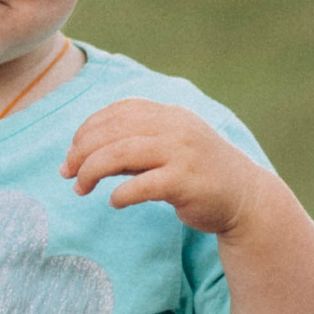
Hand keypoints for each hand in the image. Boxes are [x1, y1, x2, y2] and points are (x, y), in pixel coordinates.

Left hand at [61, 99, 265, 234]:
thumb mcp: (165, 150)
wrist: (245, 198)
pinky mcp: (186, 181)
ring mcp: (182, 152)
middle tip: (67, 173)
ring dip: (91, 171)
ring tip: (80, 188)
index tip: (71, 153)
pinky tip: (114, 202)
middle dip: (81, 152)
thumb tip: (79, 158)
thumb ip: (130, 148)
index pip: (117, 112)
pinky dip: (120, 194)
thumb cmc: (197, 174)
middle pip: (111, 131)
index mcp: (168, 114)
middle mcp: (175, 127)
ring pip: (120, 153)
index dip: (86, 130)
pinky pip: (140, 185)